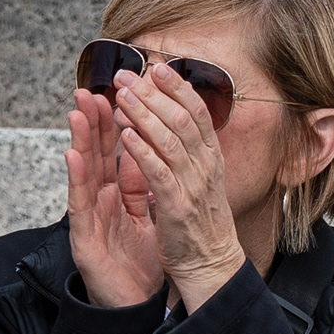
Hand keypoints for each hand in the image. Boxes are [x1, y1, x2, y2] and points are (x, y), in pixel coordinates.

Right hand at [63, 89, 163, 309]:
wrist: (138, 306)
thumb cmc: (142, 262)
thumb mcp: (148, 217)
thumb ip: (142, 187)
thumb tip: (144, 153)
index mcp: (119, 196)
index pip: (115, 153)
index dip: (114, 124)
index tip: (117, 93)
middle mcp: (101, 203)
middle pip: (96, 156)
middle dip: (93, 123)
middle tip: (89, 89)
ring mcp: (90, 219)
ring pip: (83, 174)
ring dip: (80, 142)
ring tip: (78, 112)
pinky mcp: (84, 239)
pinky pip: (80, 206)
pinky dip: (77, 180)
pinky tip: (74, 157)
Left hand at [106, 63, 250, 313]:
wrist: (211, 266)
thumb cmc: (201, 224)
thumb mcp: (202, 181)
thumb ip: (189, 153)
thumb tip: (172, 123)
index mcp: (211, 159)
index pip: (198, 113)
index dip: (178, 88)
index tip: (158, 67)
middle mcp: (206, 168)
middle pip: (182, 119)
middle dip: (154, 94)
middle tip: (127, 75)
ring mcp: (193, 186)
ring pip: (170, 140)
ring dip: (144, 115)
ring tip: (122, 95)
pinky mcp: (177, 207)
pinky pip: (158, 173)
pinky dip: (141, 151)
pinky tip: (124, 135)